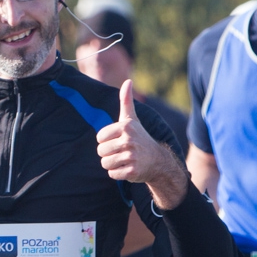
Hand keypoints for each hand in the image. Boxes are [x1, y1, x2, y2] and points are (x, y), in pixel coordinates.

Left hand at [97, 81, 186, 206]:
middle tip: (122, 152)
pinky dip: (118, 173)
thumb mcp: (132, 119)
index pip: (99, 138)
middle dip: (109, 154)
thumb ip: (126, 101)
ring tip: (124, 160)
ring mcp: (131, 156)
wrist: (157, 160)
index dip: (106, 141)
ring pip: (105, 164)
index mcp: (126, 127)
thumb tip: (128, 81)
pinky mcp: (132, 171)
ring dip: (112, 164)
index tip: (118, 141)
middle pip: (101, 152)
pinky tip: (128, 168)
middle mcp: (129, 140)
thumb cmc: (140, 138)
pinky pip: (112, 174)